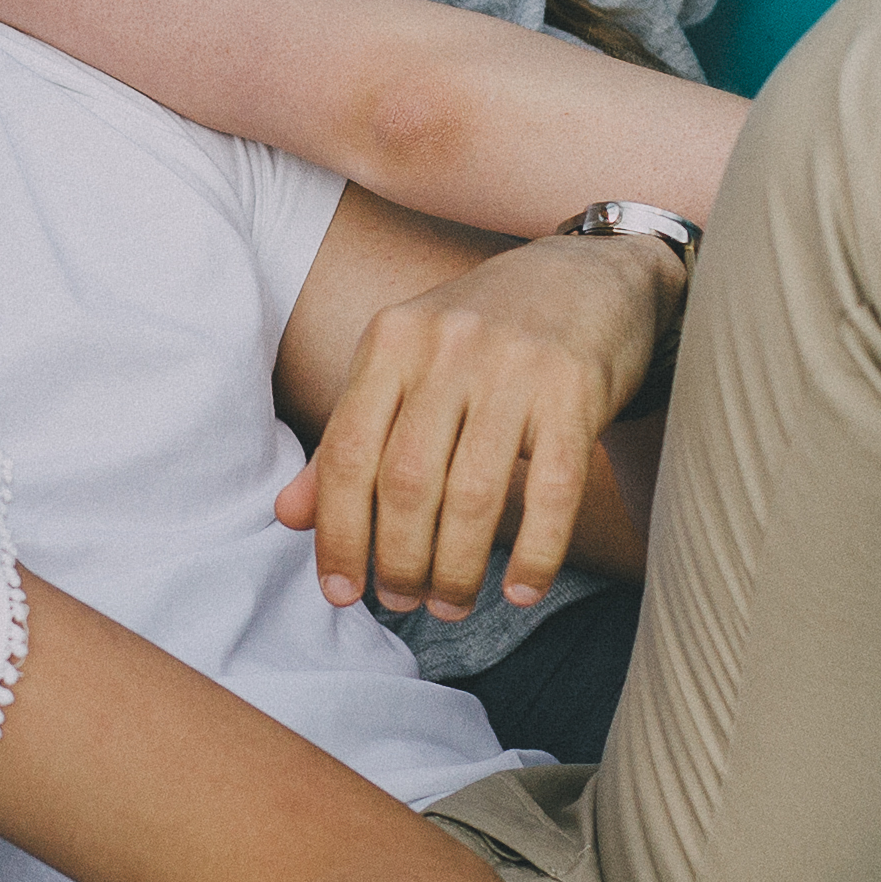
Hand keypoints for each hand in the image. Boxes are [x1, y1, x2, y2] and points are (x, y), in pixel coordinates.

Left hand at [273, 232, 667, 622]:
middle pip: (406, 482)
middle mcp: (448, 347)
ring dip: (457, 568)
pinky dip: (536, 554)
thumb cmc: (483, 336)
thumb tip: (288, 517)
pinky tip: (520, 590)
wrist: (591, 276)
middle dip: (399, 561)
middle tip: (403, 601)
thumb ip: (350, 436)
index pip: (347, 454)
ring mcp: (515, 367)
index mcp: (391, 339)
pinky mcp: (576, 390)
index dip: (338, 534)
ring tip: (451, 605)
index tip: (341, 591)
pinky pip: (552, 491)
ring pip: (474, 495)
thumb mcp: (404, 365)